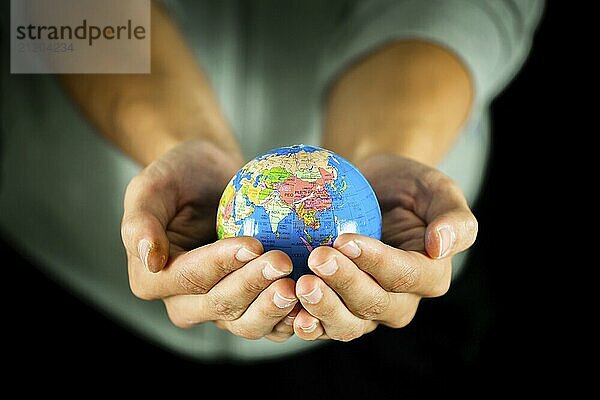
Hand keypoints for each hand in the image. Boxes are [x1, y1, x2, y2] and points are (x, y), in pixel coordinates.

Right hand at [121, 139, 298, 341]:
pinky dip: (290, 316)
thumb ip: (141, 221)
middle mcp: (184, 301)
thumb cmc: (180, 174)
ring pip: (246, 323)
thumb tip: (149, 261)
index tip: (252, 244)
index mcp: (153, 279)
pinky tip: (311, 300)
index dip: (220, 265)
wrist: (211, 176)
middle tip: (283, 262)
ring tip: (297, 284)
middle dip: (252, 287)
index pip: (189, 277)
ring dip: (273, 308)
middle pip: (219, 305)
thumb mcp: (151, 185)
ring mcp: (218, 307)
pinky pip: (270, 320)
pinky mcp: (248, 304)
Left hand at [292, 154, 477, 340]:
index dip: (376, 262)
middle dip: (345, 284)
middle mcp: (401, 300)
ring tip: (301, 285)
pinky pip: (324, 323)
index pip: (405, 276)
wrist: (371, 189)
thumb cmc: (405, 185)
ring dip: (324, 309)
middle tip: (317, 258)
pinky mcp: (339, 308)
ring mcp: (368, 309)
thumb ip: (453, 217)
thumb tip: (440, 246)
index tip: (345, 239)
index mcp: (430, 276)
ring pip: (349, 323)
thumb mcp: (436, 188)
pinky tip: (287, 307)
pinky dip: (306, 320)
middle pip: (374, 304)